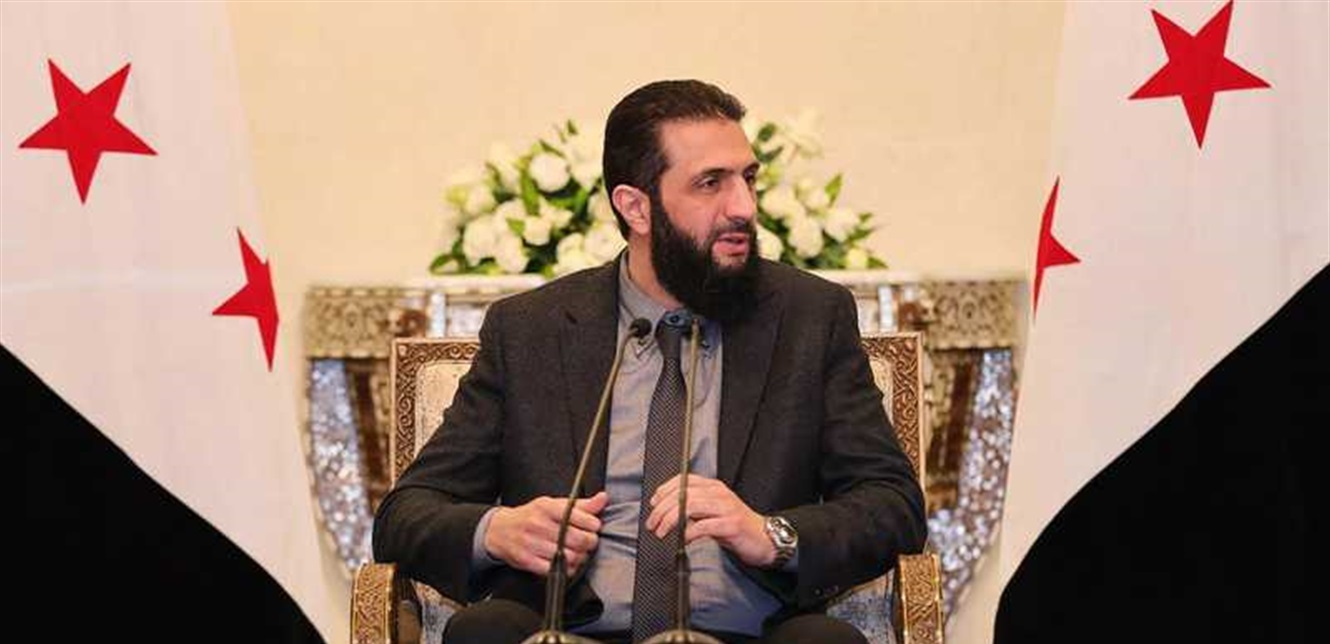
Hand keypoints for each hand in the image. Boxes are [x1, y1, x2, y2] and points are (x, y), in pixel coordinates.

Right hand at [483, 491, 607, 576]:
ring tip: (579, 552)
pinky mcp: (527, 560)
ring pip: (569, 556)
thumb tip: (603, 498)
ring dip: (580, 557)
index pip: (579, 517)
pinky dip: (567, 569)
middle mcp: (538, 524)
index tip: (593, 527)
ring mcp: (531, 543)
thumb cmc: (531, 517)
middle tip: (588, 542)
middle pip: (577, 539)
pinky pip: (556, 570)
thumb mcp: (553, 505)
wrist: (499, 530)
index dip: (593, 524)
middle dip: (589, 542)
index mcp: (547, 507)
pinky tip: (567, 563)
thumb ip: (580, 505)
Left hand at [644, 474, 775, 567]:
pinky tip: (683, 540)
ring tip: (661, 532)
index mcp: (714, 487)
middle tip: (652, 524)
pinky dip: (688, 533)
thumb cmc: (734, 526)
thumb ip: (693, 508)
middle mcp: (719, 493)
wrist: (763, 538)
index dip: (665, 489)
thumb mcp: (711, 512)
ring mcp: (726, 508)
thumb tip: (665, 511)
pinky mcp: (731, 524)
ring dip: (671, 520)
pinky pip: (703, 526)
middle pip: (683, 493)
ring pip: (690, 506)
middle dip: (662, 509)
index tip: (653, 503)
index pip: (684, 480)